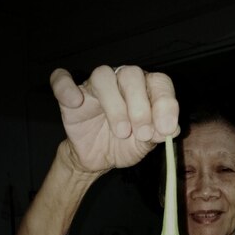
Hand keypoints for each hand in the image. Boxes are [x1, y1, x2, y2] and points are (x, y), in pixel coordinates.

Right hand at [50, 65, 179, 172]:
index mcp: (145, 89)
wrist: (99, 159)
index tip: (166, 129)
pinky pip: (62, 81)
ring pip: (103, 76)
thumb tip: (172, 129)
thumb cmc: (125, 145)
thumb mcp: (145, 144)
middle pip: (132, 75)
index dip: (165, 103)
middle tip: (142, 133)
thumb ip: (158, 134)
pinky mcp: (70, 96)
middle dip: (140, 106)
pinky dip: (65, 87)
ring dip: (114, 104)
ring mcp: (95, 87)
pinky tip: (75, 102)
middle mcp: (122, 82)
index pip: (159, 83)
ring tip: (121, 132)